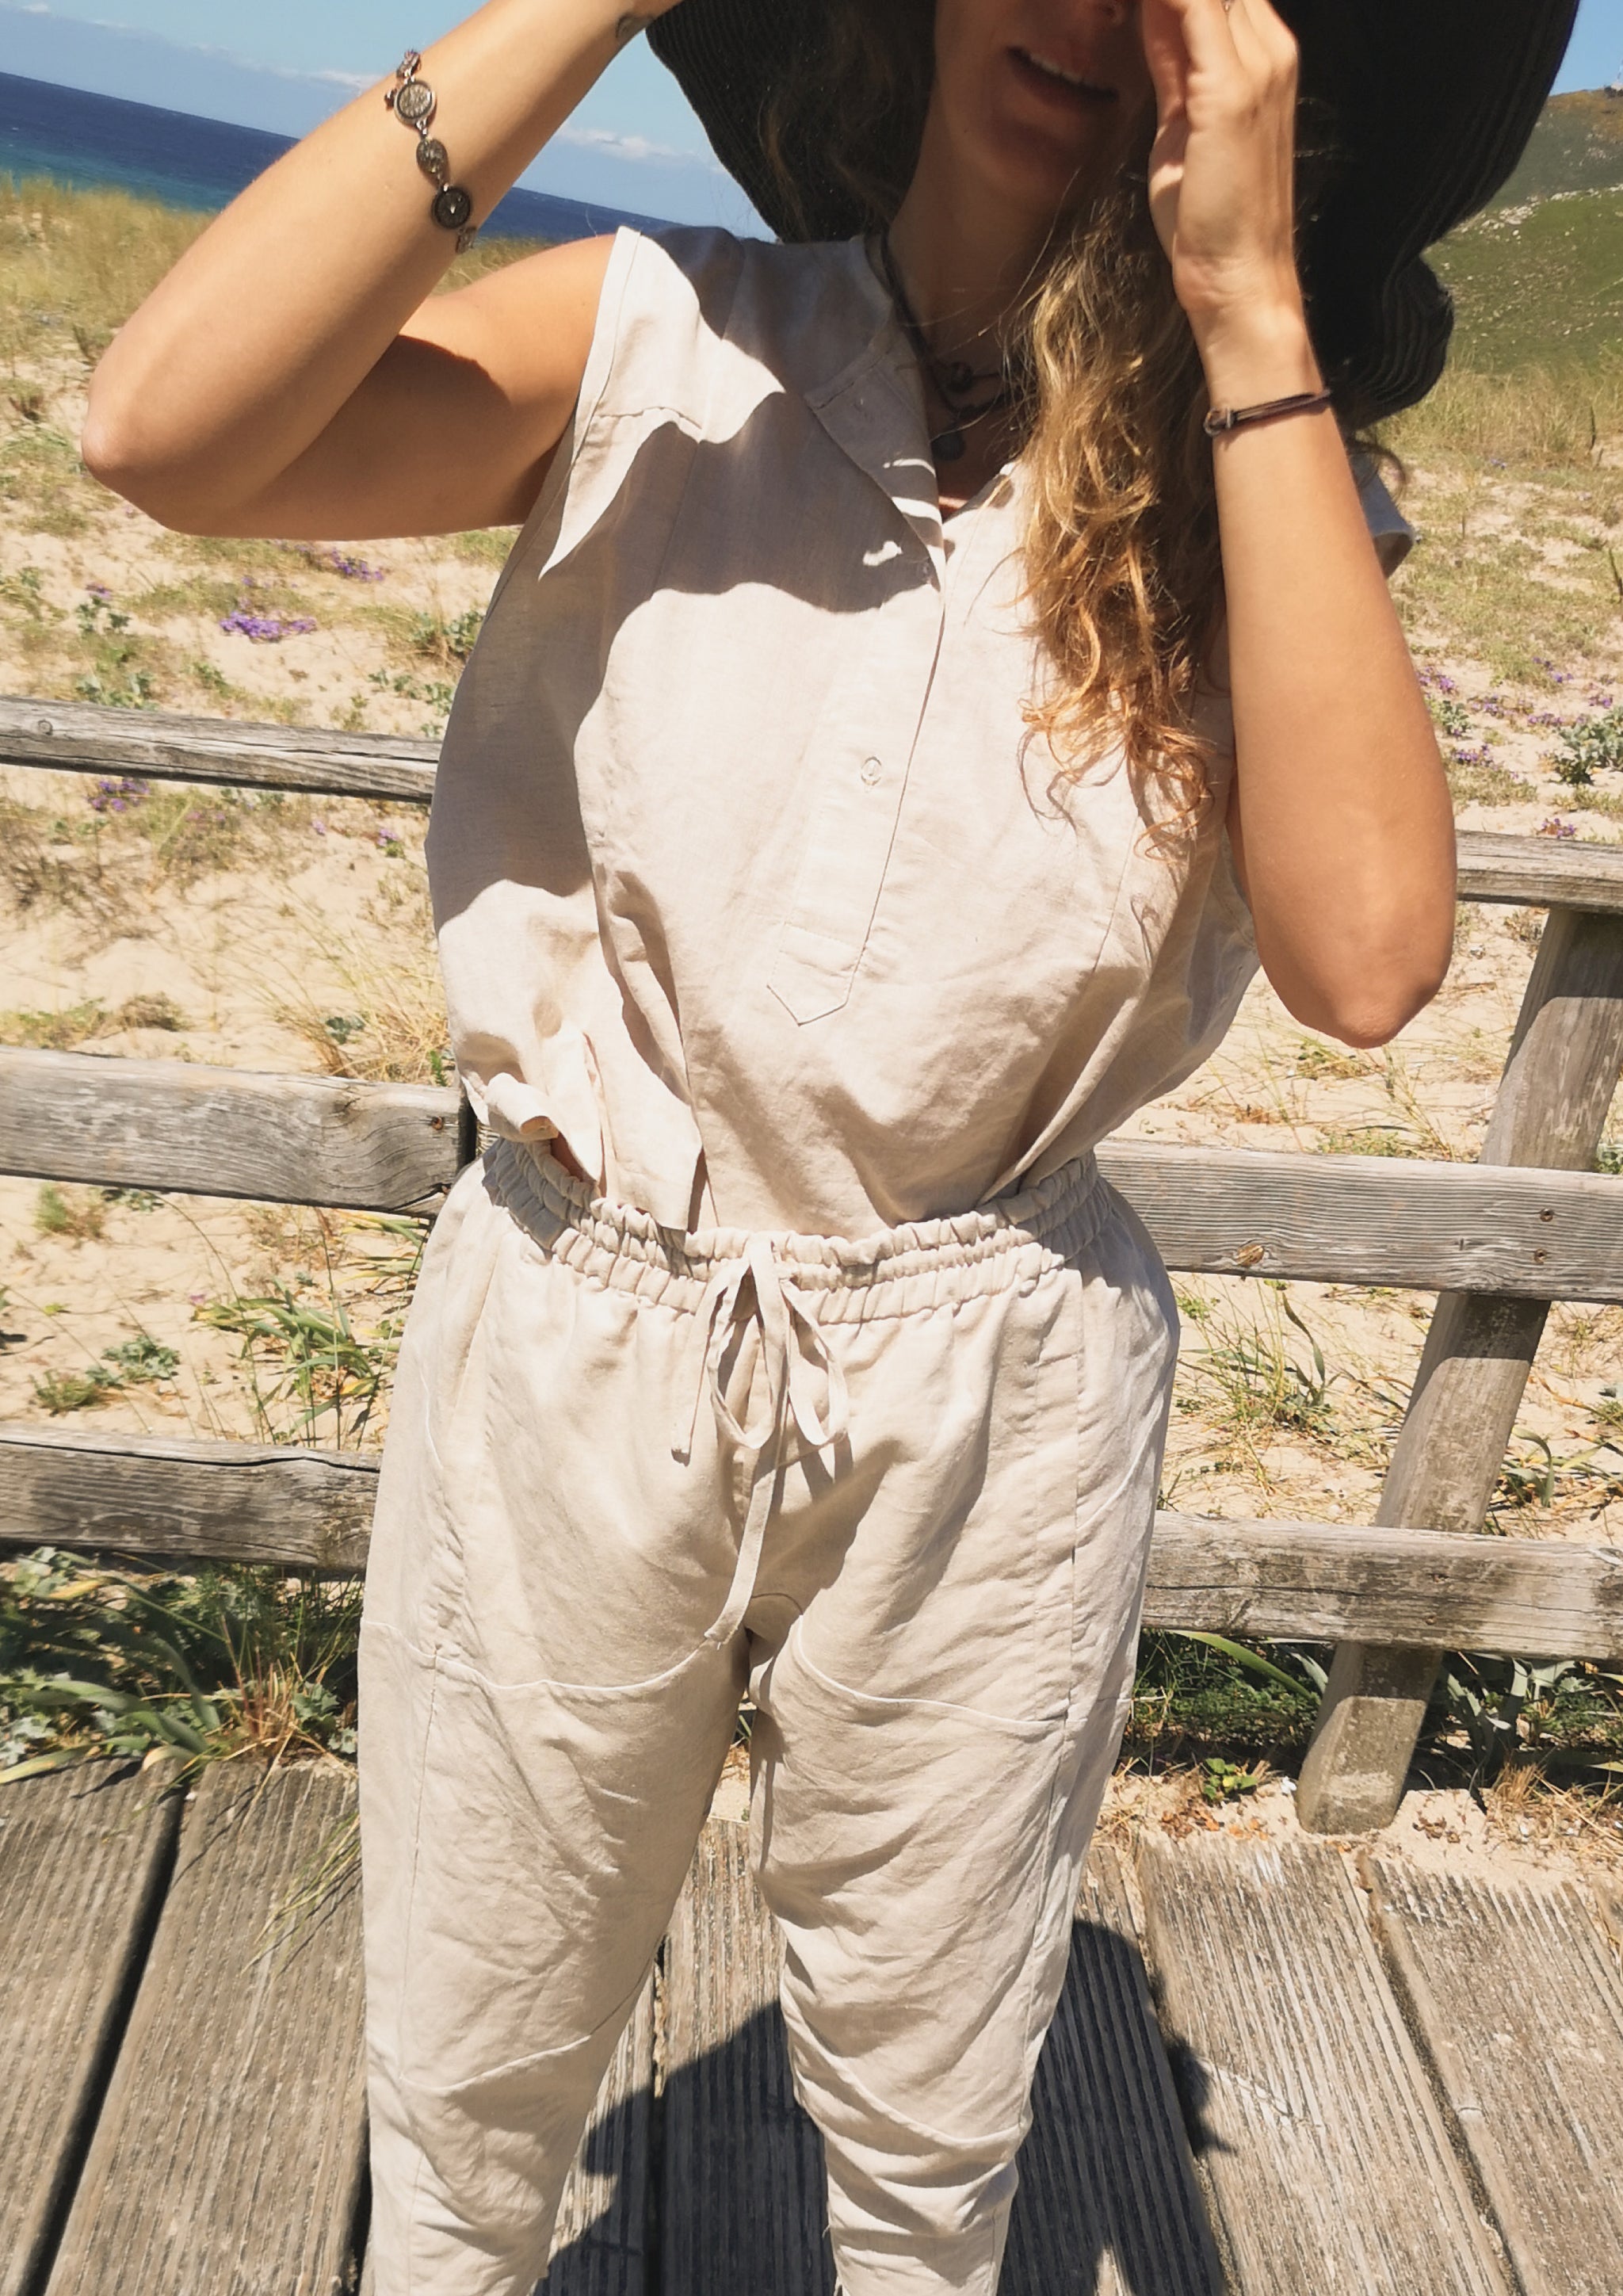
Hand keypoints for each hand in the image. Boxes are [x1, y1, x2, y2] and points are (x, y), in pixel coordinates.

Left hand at [1141, 0, 1313, 383]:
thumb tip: (1152, 15)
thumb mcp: (1183, 123)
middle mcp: (1270, 50)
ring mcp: (1257, 66)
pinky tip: (1133, 1)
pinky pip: (1191, 5)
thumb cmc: (1210, 215)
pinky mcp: (1230, 90)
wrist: (1238, 276)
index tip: (1138, 2)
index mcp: (1263, 57)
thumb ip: (1173, 65)